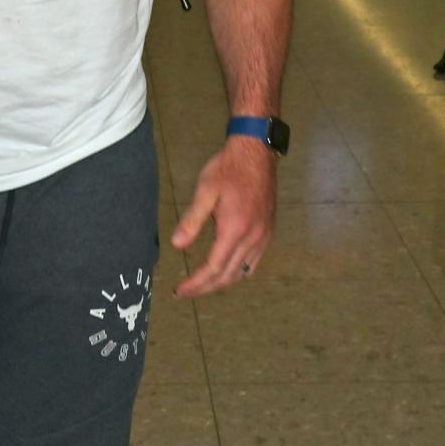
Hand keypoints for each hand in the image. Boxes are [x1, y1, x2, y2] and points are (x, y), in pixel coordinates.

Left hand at [170, 137, 275, 296]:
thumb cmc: (228, 169)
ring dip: (222, 283)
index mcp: (235, 230)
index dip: (196, 284)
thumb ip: (192, 219)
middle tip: (185, 292)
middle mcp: (252, 239)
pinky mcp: (268, 232)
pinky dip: (237, 272)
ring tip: (202, 284)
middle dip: (205, 288)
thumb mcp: (205, 190)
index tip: (179, 290)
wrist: (257, 153)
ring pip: (242, 273)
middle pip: (228, 276)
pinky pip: (253, 263)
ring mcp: (263, 237)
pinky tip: (226, 269)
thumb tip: (176, 245)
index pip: (213, 269)